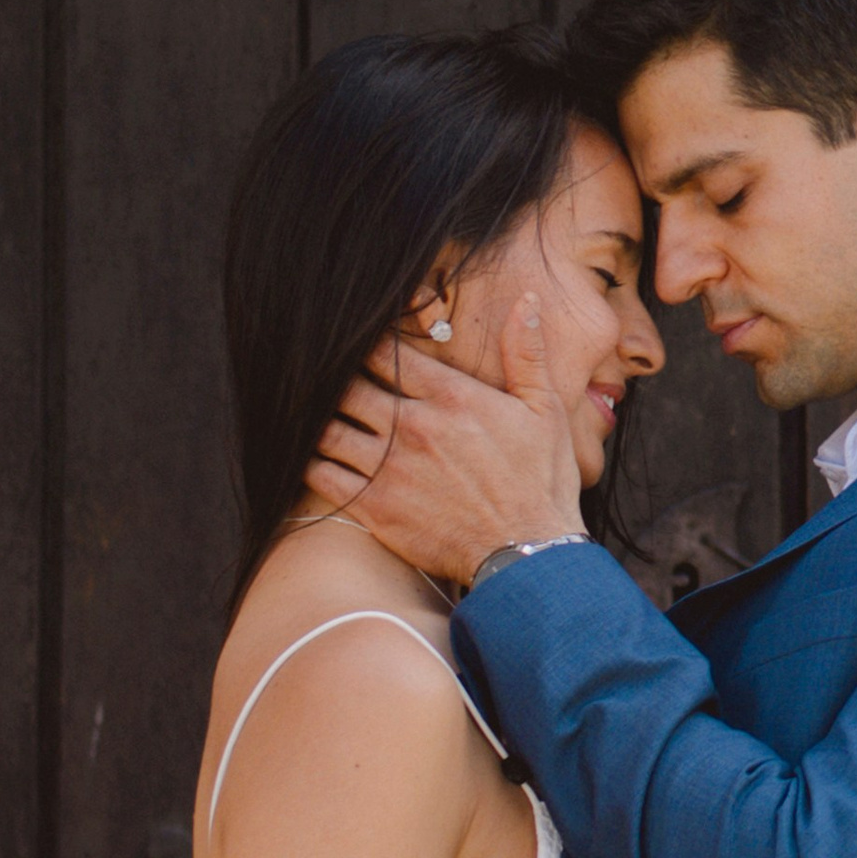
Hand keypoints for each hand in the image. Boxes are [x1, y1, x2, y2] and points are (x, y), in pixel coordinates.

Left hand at [308, 293, 590, 583]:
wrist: (530, 555)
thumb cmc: (541, 483)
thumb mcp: (546, 412)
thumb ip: (526, 354)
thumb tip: (527, 301)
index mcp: (450, 397)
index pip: (385, 352)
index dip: (366, 345)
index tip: (358, 344)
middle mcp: (413, 426)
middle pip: (347, 385)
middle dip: (335, 378)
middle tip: (326, 377)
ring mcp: (389, 467)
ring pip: (326, 427)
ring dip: (317, 418)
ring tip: (314, 413)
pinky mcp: (374, 506)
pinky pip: (321, 474)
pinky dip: (311, 460)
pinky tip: (315, 455)